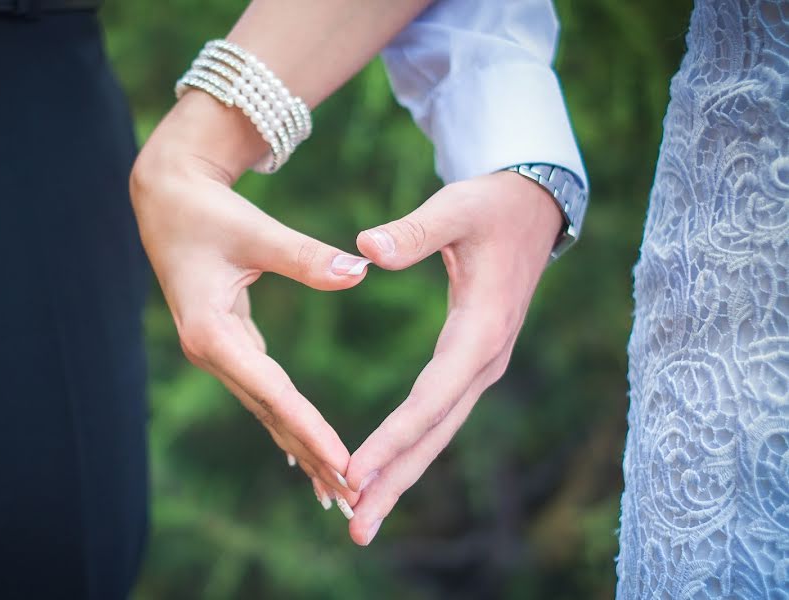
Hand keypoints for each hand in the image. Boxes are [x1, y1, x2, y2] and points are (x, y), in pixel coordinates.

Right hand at [130, 92, 369, 503]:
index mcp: (210, 333)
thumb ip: (306, 256)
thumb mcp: (255, 231)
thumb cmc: (207, 211)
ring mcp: (216, 353)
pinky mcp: (226, 345)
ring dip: (301, 448)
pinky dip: (288, 421)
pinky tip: (303, 451)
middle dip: (311, 456)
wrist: (166, 199)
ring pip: (266, 410)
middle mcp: (211, 353)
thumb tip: (360, 272)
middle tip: (351, 500)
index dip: (309, 428)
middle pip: (270, 415)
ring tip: (334, 490)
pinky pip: (263, 392)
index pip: (272, 392)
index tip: (344, 463)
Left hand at [342, 172, 563, 544]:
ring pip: (438, 432)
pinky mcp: (472, 363)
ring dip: (401, 476)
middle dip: (395, 481)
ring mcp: (481, 366)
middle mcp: (484, 360)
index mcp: (480, 331)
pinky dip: (411, 448)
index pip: (431, 397)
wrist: (532, 207)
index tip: (354, 472)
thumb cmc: (491, 205)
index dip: (393, 438)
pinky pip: (438, 415)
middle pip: (435, 433)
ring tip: (362, 518)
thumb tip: (364, 250)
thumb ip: (414, 231)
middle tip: (355, 528)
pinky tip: (385, 471)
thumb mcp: (455, 208)